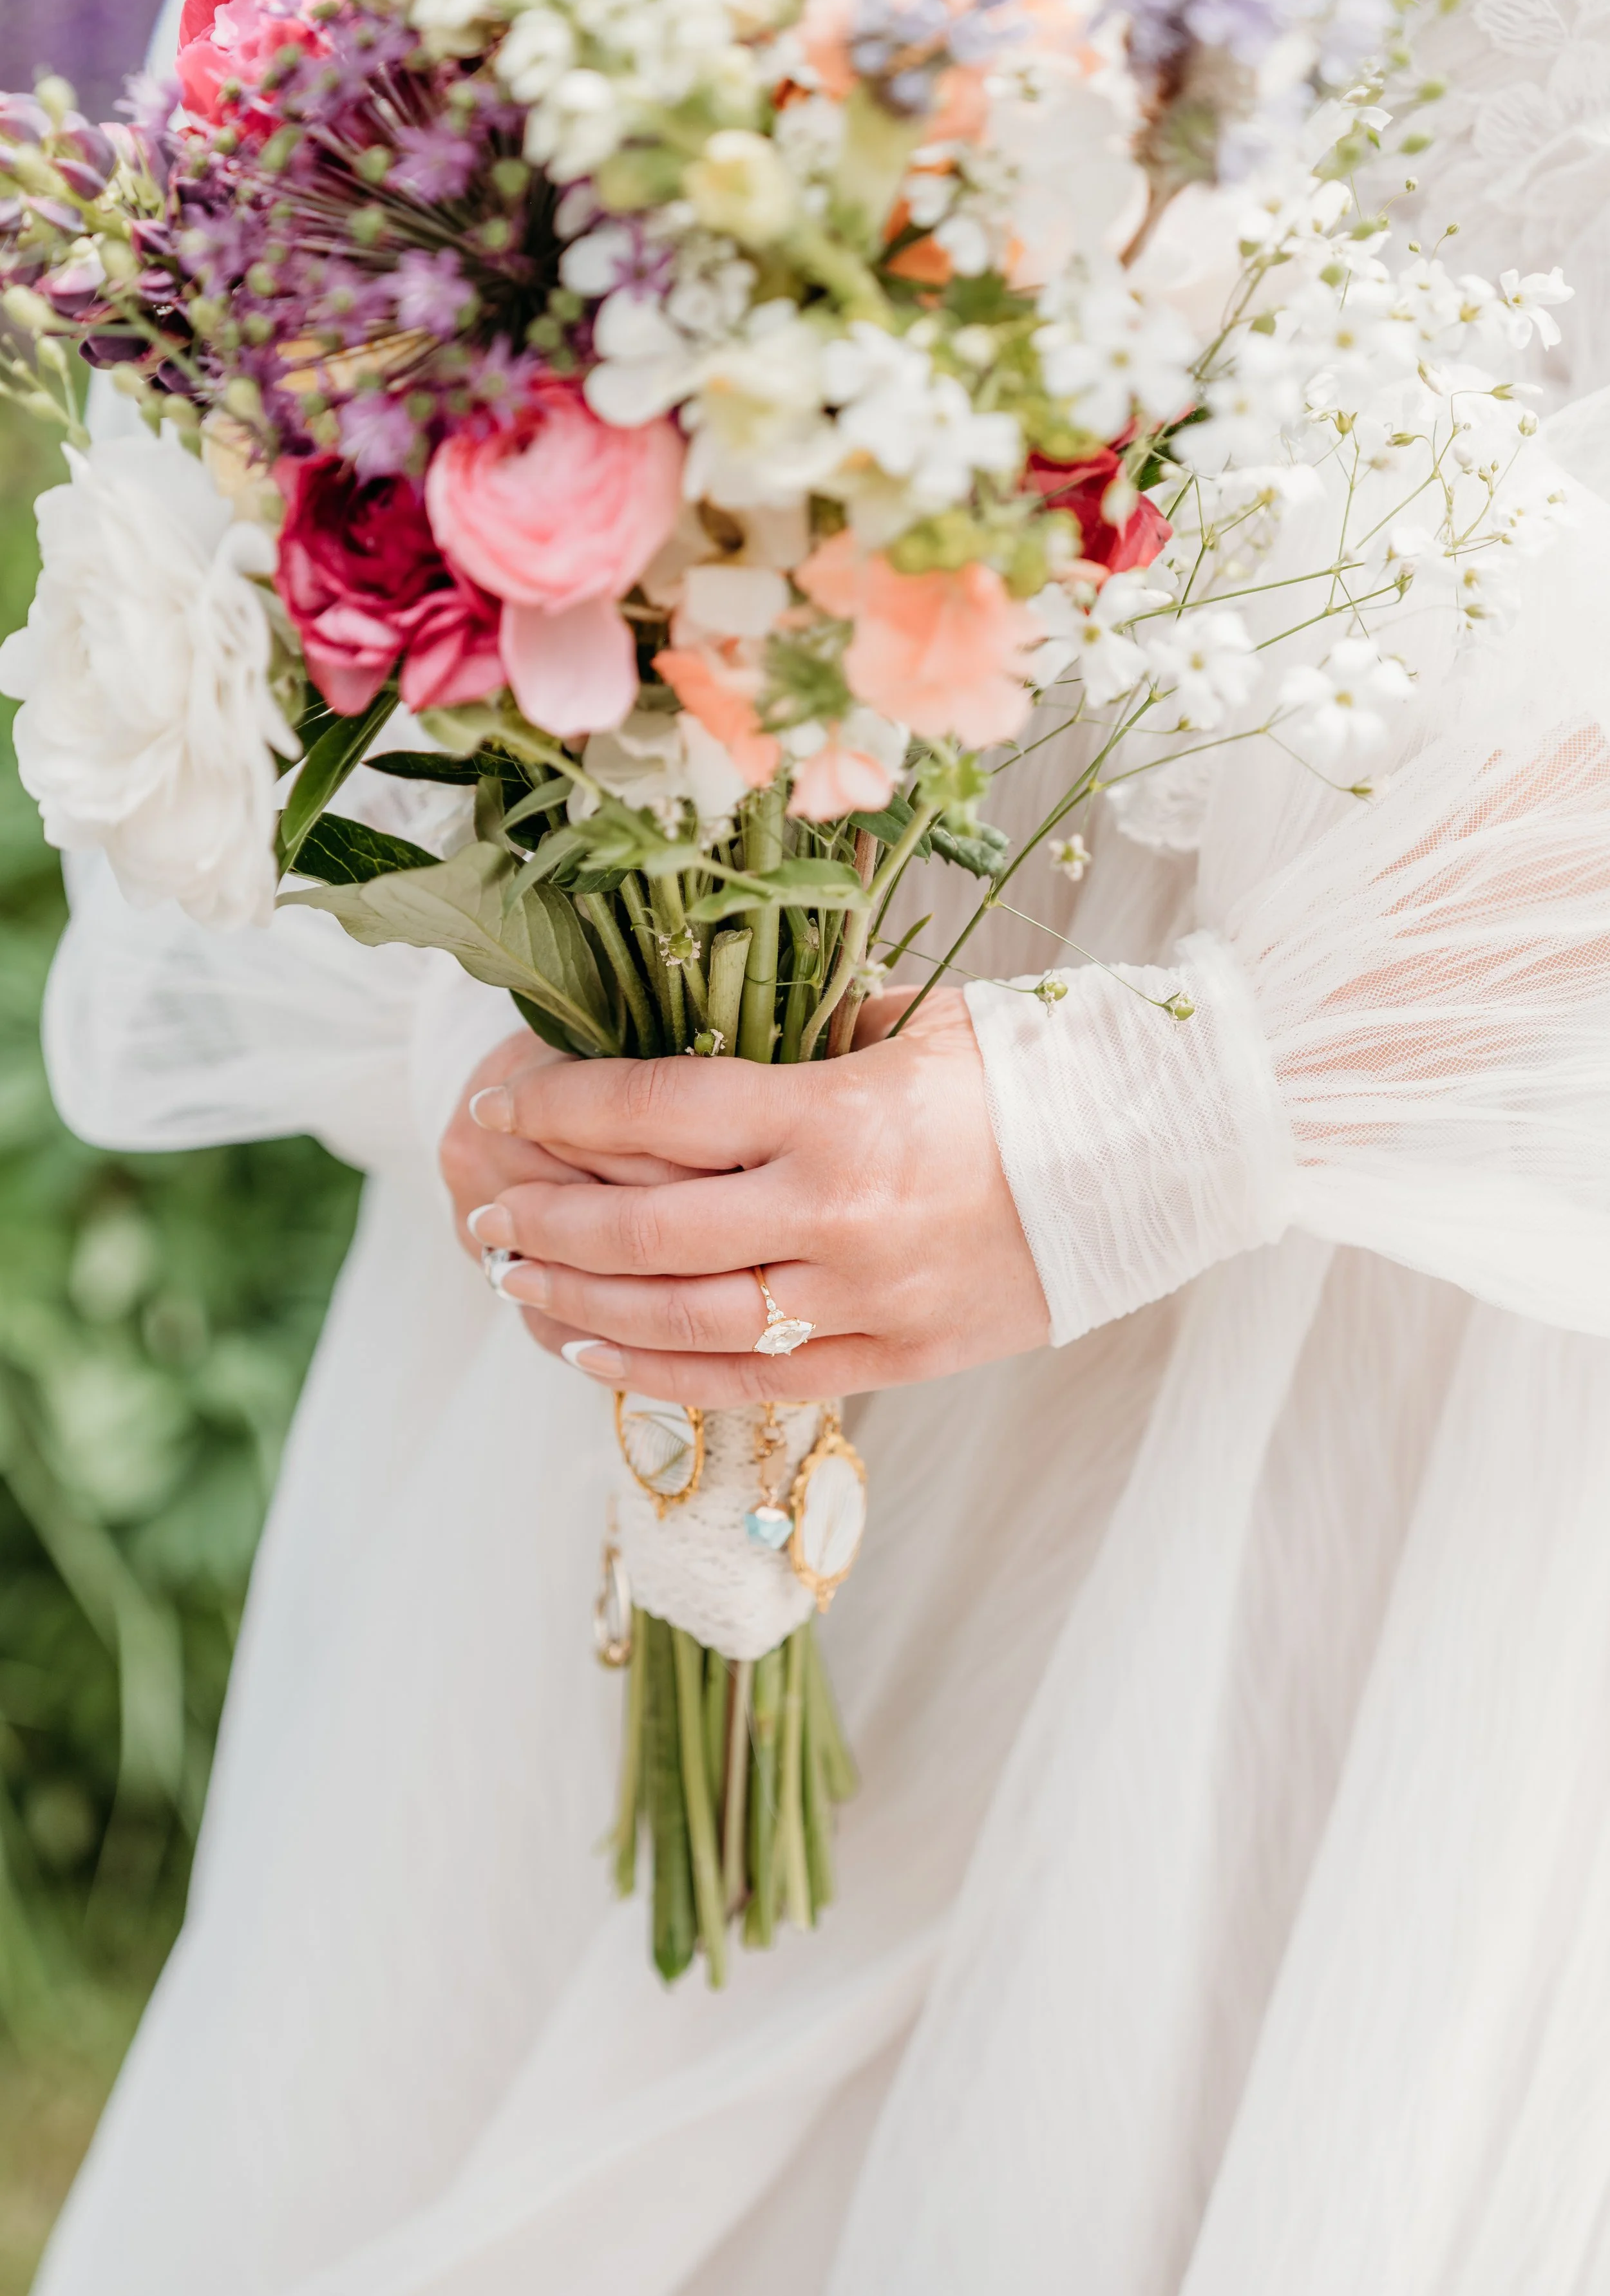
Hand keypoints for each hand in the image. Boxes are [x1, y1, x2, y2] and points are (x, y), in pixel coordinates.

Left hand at [461, 989, 1049, 1402]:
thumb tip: (690, 1041)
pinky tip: (592, 1355)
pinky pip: (753, 1386)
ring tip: (514, 1282)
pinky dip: (660, 1374)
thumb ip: (799, 1036)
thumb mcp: (915, 1017)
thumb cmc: (1039, 1068)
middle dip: (547, 1221)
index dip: (559, 1107)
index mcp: (842, 1113)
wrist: (1166, 1158)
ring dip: (582, 1305)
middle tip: (484, 1213)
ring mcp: (868, 1304)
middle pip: (649, 1232)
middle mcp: (841, 1218)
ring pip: (685, 1324)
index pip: (659, 1112)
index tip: (497, 1100)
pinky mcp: (897, 1362)